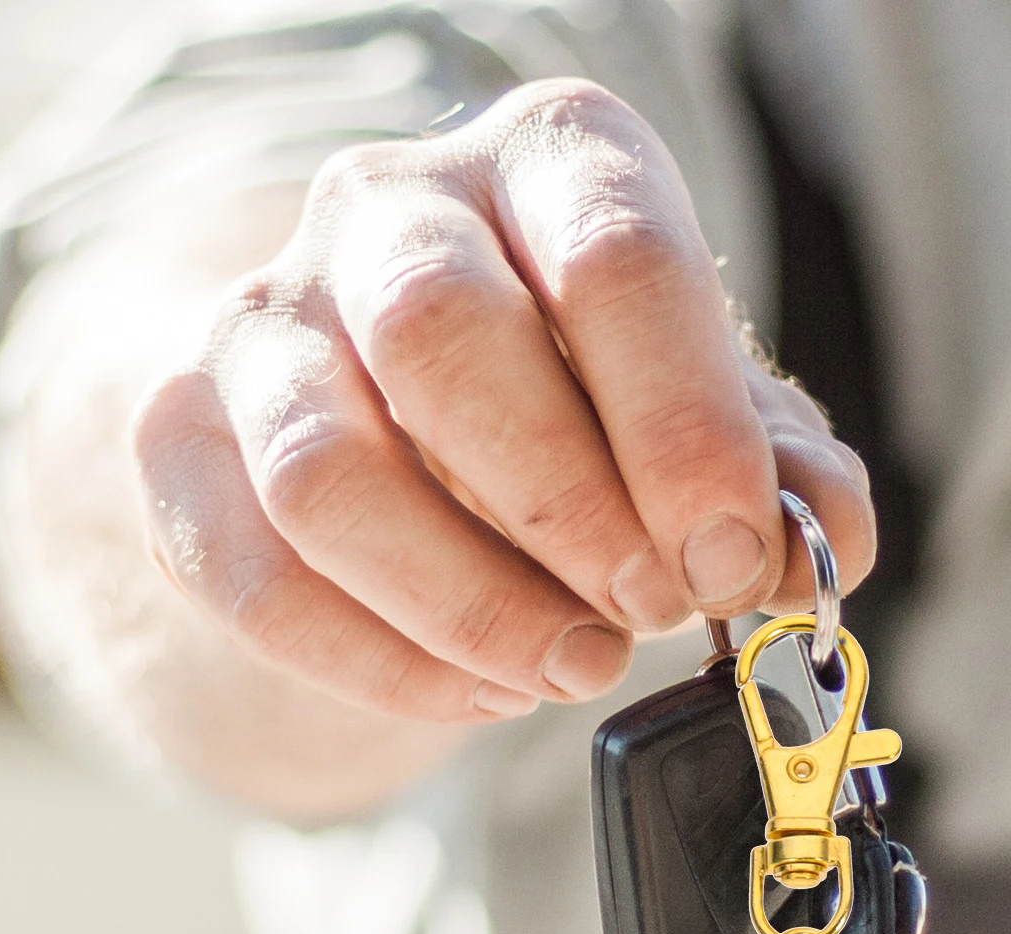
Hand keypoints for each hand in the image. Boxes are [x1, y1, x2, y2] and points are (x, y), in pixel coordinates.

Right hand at [132, 78, 874, 727]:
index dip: (683, 431)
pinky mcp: (184, 444)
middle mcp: (390, 212)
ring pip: (329, 475)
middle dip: (568, 512)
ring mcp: (267, 325)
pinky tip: (484, 691)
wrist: (406, 420)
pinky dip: (387, 667)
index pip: (614, 255)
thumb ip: (778, 472)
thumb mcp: (701, 418)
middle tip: (647, 610)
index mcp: (548, 166)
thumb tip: (827, 540)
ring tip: (573, 667)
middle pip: (445, 336)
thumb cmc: (583, 408)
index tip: (727, 559)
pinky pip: (257, 578)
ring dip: (472, 608)